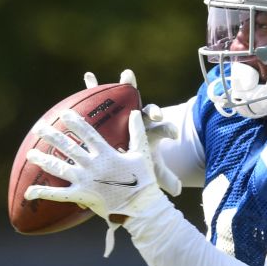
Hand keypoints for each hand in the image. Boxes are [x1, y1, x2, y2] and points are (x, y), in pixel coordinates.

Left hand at [25, 109, 166, 255]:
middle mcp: (92, 166)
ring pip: (60, 168)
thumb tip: (136, 112)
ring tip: (30, 153)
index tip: (64, 113)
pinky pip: (59, 195)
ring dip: (43, 160)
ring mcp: (85, 181)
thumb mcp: (142, 154)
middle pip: (68, 148)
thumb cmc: (143, 180)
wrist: (141, 208)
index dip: (75, 122)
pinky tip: (28, 192)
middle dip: (52, 136)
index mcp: (106, 154)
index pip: (88, 134)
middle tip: (38, 127)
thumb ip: (137, 133)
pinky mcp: (81, 196)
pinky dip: (43, 193)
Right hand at [84, 69, 181, 196]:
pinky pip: (100, 94)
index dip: (168, 130)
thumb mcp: (150, 169)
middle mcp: (140, 118)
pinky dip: (94, 85)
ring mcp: (125, 109)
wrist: (126, 147)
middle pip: (149, 111)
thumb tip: (178, 191)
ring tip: (127, 74)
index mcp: (151, 132)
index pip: (162, 129)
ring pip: (128, 95)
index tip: (174, 134)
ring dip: (127, 84)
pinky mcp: (108, 106)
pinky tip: (88, 76)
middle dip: (153, 110)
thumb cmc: (138, 158)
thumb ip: (163, 177)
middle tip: (157, 113)